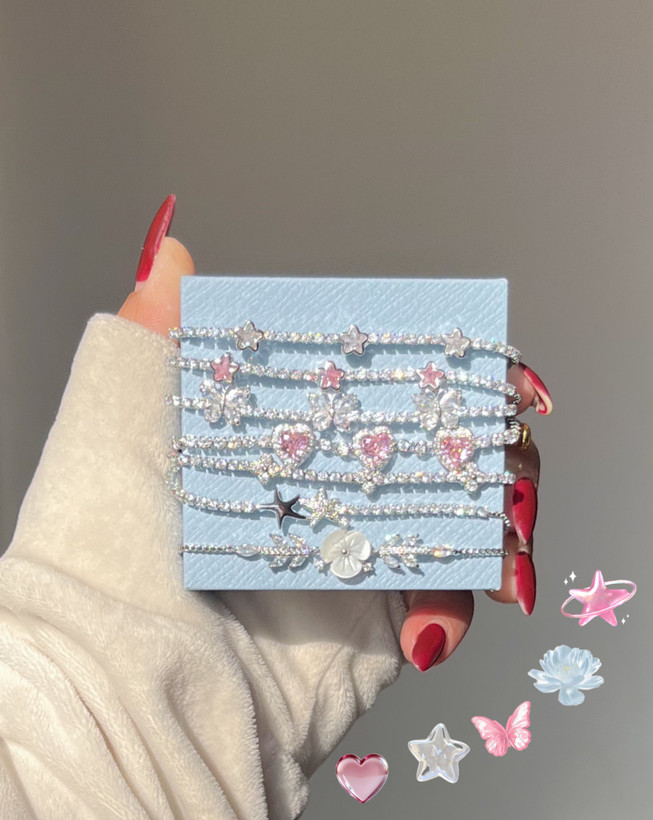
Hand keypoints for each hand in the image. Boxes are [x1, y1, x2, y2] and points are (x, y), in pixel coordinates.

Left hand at [120, 195, 550, 672]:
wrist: (123, 697)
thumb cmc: (103, 546)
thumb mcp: (121, 412)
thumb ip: (155, 328)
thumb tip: (170, 249)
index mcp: (275, 433)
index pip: (371, 378)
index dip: (437, 361)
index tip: (487, 360)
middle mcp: (317, 487)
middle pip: (429, 440)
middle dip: (487, 433)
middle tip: (511, 431)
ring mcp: (352, 554)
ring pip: (457, 513)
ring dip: (501, 511)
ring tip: (509, 519)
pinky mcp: (375, 622)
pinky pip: (449, 597)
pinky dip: (464, 600)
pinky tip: (433, 620)